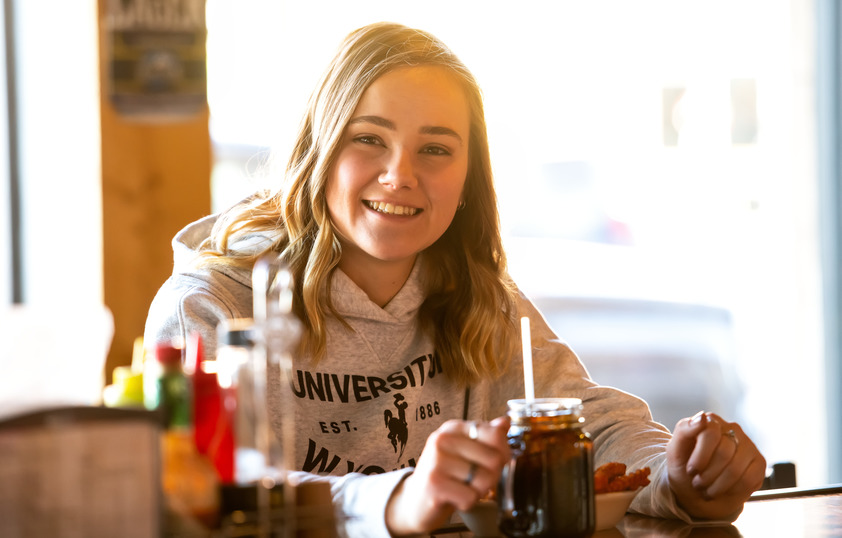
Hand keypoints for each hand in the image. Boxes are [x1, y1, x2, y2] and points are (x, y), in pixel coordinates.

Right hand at [385, 416, 509, 535]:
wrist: (415, 500)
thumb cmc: (445, 475)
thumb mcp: (465, 451)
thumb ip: (486, 436)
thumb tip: (504, 422)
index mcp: (453, 428)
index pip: (495, 434)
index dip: (502, 453)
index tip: (490, 462)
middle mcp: (443, 440)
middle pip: (494, 459)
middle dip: (491, 476)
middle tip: (475, 480)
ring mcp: (436, 461)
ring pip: (484, 480)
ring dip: (479, 491)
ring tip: (463, 488)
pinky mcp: (434, 484)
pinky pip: (470, 497)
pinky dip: (467, 503)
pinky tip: (454, 498)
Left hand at [666, 411, 765, 520]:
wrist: (696, 489)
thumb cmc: (684, 467)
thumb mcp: (674, 450)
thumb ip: (684, 430)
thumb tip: (703, 416)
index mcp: (710, 421)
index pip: (710, 434)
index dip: (700, 458)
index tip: (691, 471)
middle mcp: (732, 429)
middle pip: (724, 453)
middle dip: (707, 475)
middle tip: (697, 483)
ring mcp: (748, 445)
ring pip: (736, 468)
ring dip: (718, 486)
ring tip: (707, 490)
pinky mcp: (759, 462)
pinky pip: (748, 479)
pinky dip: (732, 491)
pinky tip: (723, 490)